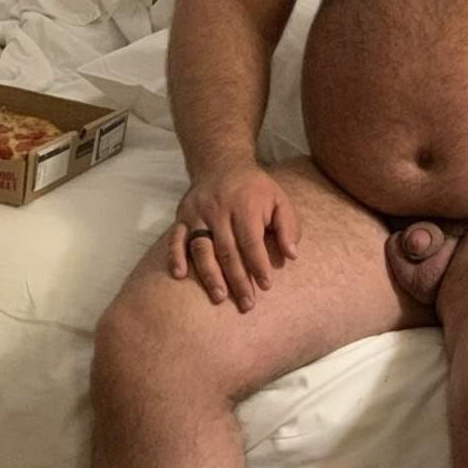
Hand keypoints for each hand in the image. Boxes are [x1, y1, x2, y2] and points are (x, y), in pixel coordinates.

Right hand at [168, 164, 299, 310]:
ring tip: (219, 297)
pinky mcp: (182, 217)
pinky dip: (175, 257)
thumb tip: (292, 255)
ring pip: (202, 248)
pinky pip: (176, 238)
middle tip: (246, 303)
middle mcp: (219, 210)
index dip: (258, 265)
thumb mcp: (279, 199)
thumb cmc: (255, 189)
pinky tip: (180, 275)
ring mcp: (198, 214)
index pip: (251, 241)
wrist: (221, 163)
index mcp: (245, 206)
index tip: (266, 286)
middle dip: (238, 280)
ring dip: (210, 275)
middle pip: (228, 250)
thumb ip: (288, 226)